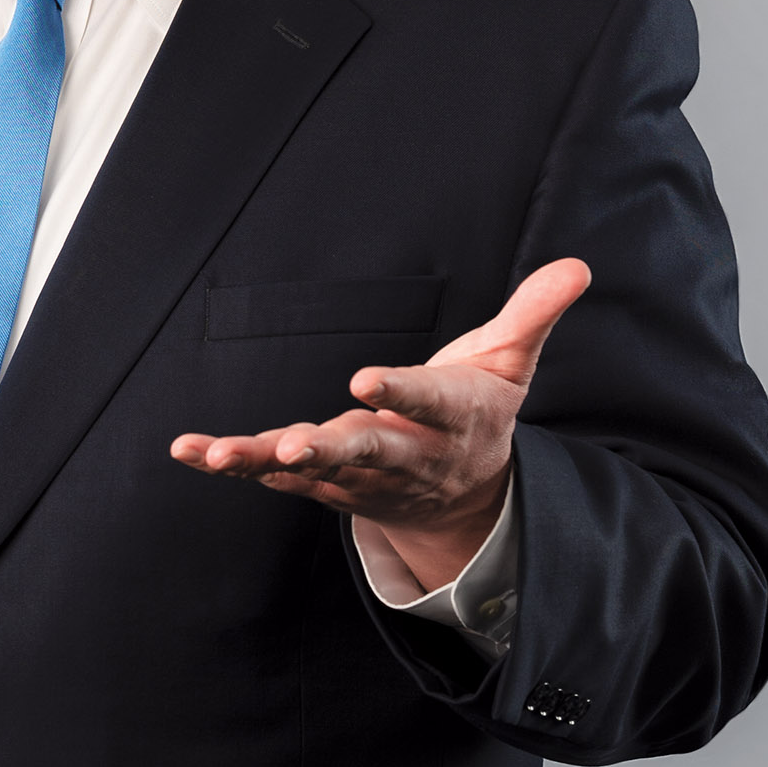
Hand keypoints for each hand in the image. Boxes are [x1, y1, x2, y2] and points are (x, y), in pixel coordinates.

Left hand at [170, 260, 589, 591]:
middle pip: (365, 451)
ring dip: (261, 462)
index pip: (426, 403)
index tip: (363, 381)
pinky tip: (189, 451)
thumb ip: (534, 315)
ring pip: (308, 471)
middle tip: (293, 447)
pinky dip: (233, 462)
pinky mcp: (323, 483)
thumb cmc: (480, 413)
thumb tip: (578, 265)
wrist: (464, 500)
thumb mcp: (512, 364)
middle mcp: (402, 454)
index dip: (398, 394)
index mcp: (450, 418)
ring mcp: (357, 475)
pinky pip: (273, 475)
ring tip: (216, 455)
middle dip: (329, 449)